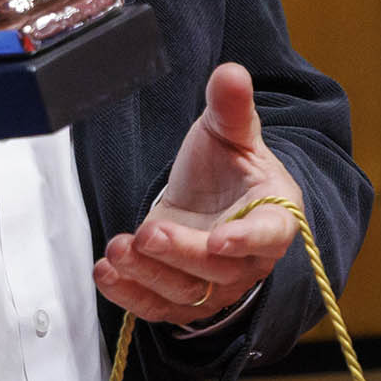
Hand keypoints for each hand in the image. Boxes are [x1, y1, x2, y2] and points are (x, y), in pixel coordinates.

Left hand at [93, 63, 303, 324]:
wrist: (209, 196)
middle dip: (180, 253)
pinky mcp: (184, 299)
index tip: (220, 238)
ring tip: (117, 249)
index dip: (247, 239)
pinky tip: (106, 273)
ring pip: (188, 293)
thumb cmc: (227, 165)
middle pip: (219, 269)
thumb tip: (231, 72)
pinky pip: (160, 308)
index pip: (269, 234)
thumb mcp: (229, 130)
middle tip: (148, 232)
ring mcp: (217, 285)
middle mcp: (249, 258)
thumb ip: (231, 106)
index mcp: (274, 214)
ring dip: (148, 274)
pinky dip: (130, 296)